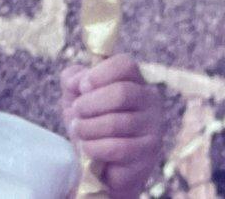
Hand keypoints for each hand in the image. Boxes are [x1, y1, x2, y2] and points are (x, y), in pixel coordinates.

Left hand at [59, 54, 161, 198]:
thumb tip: (78, 81)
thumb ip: (73, 79)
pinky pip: (118, 148)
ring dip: (87, 128)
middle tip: (76, 112)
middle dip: (89, 104)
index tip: (82, 88)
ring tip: (80, 131)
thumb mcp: (75, 96)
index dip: (99, 74)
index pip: (125, 64)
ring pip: (116, 123)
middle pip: (121, 93)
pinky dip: (94, 148)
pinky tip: (89, 149)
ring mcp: (153, 128)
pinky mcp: (149, 154)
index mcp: (133, 81)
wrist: (98, 162)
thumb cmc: (89, 122)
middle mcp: (150, 101)